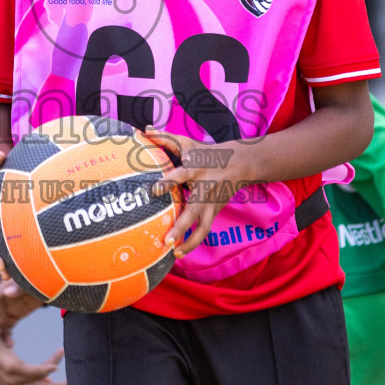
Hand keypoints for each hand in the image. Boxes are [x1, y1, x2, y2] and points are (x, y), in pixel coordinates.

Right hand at [0, 279, 43, 352]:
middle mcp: (1, 301)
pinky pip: (7, 329)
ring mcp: (6, 310)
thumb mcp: (29, 283)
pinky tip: (9, 345)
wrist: (48, 284)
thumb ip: (18, 287)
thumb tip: (6, 292)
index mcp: (2, 290)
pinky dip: (6, 337)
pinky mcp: (12, 317)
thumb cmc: (37, 280)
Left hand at [142, 128, 252, 257]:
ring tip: (174, 254)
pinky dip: (193, 244)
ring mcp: (211, 203)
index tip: (154, 190)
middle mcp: (204, 189)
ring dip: (190, 242)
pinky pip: (204, 231)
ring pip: (203, 227)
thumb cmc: (206, 152)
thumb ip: (165, 138)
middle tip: (166, 240)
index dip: (168, 183)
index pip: (181, 175)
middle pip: (194, 210)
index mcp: (196, 169)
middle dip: (181, 226)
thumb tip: (144, 129)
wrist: (240, 163)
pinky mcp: (214, 213)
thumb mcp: (188, 143)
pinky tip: (178, 254)